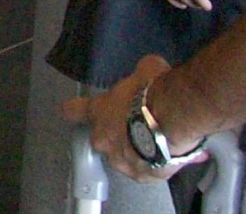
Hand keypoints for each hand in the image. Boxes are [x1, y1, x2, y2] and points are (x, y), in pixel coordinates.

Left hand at [63, 54, 190, 181]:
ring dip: (137, 148)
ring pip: (124, 156)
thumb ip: (141, 71)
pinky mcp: (143, 176)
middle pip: (102, 138)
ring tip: (157, 138)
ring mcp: (123, 161)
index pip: (75, 111)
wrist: (174, 124)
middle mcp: (106, 140)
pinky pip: (147, 169)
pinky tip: (170, 151)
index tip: (71, 110)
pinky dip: (157, 162)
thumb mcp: (147, 70)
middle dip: (116, 132)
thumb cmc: (155, 96)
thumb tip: (148, 68)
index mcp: (100, 112)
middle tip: (136, 123)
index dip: (74, 110)